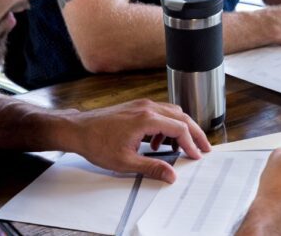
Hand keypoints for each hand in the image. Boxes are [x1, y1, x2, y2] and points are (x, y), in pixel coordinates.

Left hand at [58, 99, 210, 182]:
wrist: (77, 129)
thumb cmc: (96, 143)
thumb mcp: (125, 161)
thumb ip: (152, 167)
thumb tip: (170, 175)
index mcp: (147, 119)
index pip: (179, 128)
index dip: (191, 143)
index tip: (196, 155)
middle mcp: (147, 108)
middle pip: (181, 117)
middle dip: (194, 133)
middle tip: (203, 147)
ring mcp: (142, 105)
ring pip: (172, 113)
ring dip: (180, 129)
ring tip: (179, 148)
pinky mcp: (137, 107)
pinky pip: (160, 113)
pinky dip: (166, 126)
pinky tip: (156, 143)